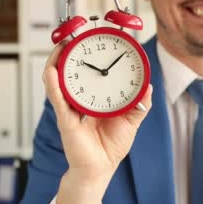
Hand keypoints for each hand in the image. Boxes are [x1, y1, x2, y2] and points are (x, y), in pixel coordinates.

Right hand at [42, 43, 152, 203]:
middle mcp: (79, 99)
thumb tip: (149, 85)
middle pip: (69, 70)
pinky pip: (58, 99)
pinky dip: (54, 85)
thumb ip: (140, 103)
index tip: (97, 37)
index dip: (90, 54)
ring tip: (60, 45)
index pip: (89, 71)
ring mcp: (70, 108)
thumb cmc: (111, 146)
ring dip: (56, 61)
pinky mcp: (66, 120)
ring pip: (57, 80)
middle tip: (72, 34)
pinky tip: (53, 71)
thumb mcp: (131, 120)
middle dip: (68, 51)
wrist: (100, 169)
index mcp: (93, 97)